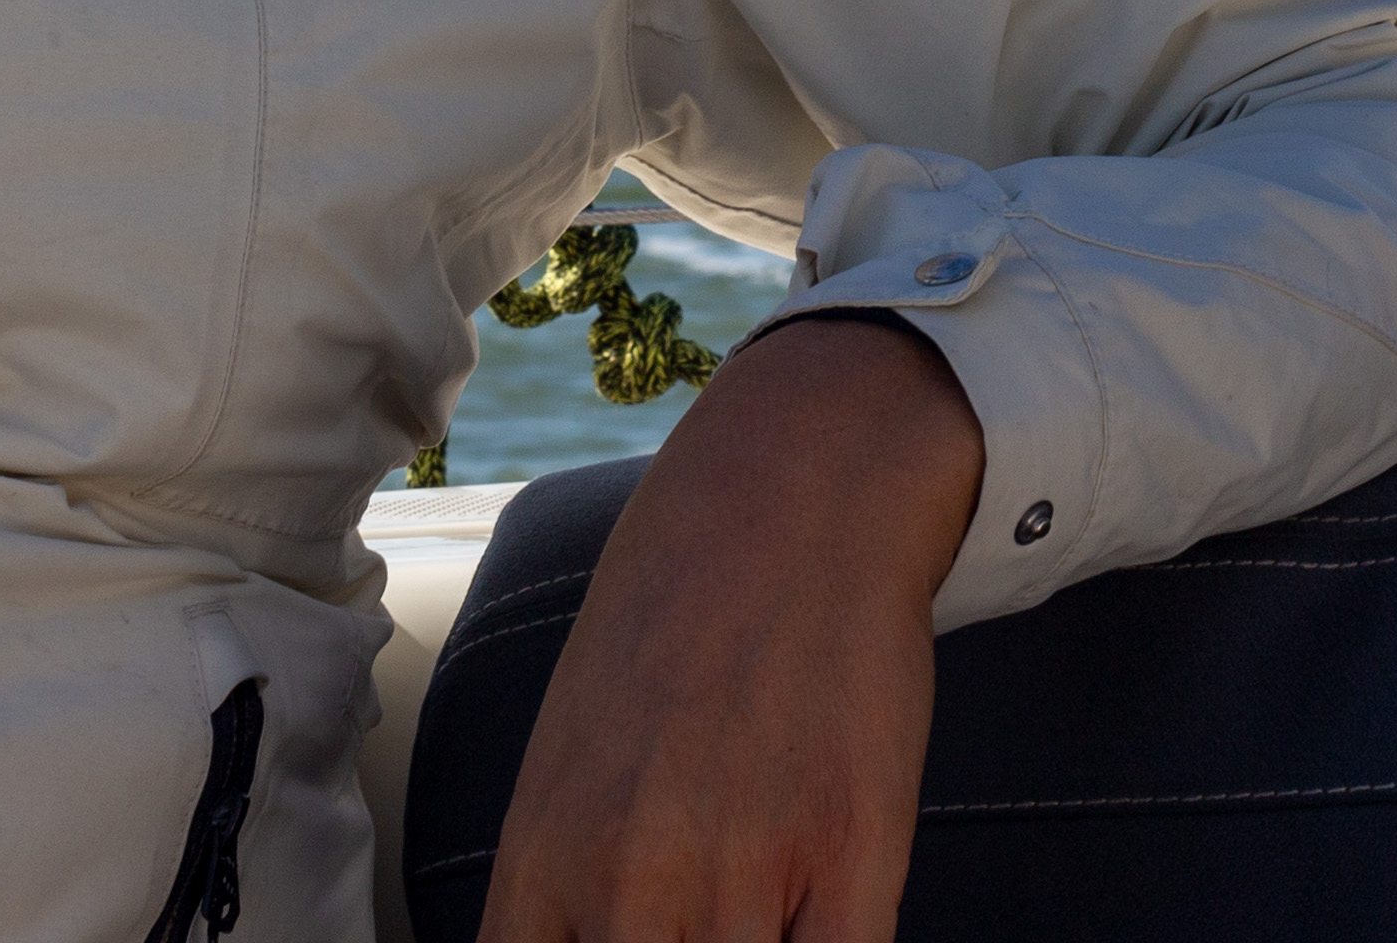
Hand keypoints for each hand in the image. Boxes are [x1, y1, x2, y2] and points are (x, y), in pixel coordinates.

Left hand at [480, 311, 986, 941]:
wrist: (789, 498)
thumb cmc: (675, 624)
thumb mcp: (570, 756)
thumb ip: (561, 889)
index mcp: (543, 862)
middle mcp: (626, 882)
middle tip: (703, 934)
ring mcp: (742, 873)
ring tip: (761, 922)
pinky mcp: (853, 854)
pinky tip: (825, 926)